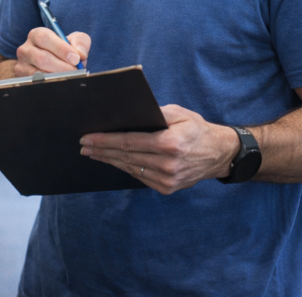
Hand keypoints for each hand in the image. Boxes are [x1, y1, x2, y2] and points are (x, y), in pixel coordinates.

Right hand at [12, 27, 90, 76]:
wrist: (56, 63)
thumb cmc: (63, 50)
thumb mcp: (73, 40)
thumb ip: (80, 42)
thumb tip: (80, 54)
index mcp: (36, 35)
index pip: (44, 38)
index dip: (61, 48)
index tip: (75, 58)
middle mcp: (25, 49)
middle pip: (41, 58)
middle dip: (62, 66)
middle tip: (76, 71)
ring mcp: (22, 65)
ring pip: (39, 73)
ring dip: (58, 76)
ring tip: (70, 76)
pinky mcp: (22, 78)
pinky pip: (37, 83)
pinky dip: (51, 83)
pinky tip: (60, 82)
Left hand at [79, 104, 238, 194]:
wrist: (218, 154)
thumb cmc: (196, 129)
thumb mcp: (179, 113)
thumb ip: (155, 113)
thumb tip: (128, 114)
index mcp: (170, 143)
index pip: (129, 142)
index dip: (105, 140)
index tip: (88, 138)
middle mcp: (168, 164)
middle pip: (125, 156)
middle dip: (101, 150)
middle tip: (84, 146)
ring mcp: (168, 179)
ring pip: (130, 168)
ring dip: (109, 160)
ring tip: (93, 153)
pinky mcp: (167, 188)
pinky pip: (139, 177)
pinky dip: (125, 168)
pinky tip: (113, 161)